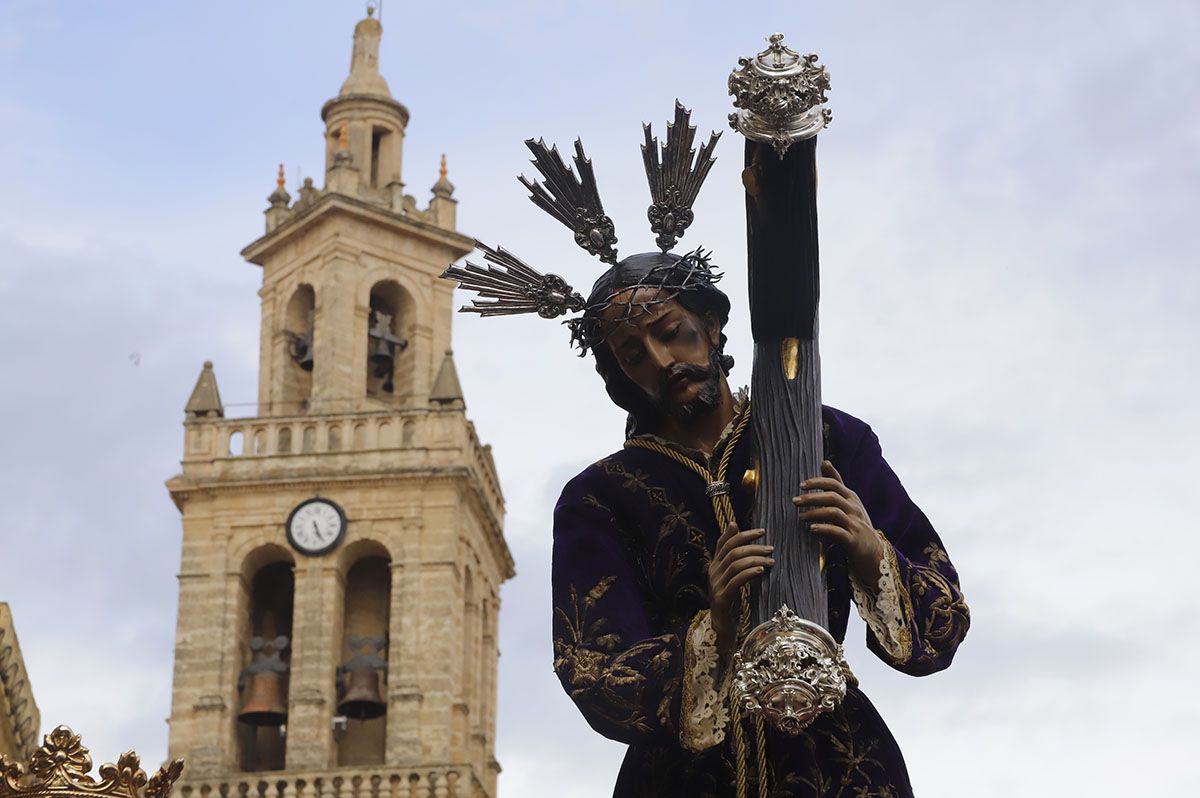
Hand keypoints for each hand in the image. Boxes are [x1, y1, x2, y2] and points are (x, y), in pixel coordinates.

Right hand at [708, 522, 772, 658]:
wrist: (722, 627)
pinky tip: (761, 571)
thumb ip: (737, 560)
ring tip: (770, 561)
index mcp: (715, 565)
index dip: (742, 534)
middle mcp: (713, 572)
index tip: (762, 531)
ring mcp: (716, 585)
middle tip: (771, 548)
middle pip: (732, 551)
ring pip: (735, 564)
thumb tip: (745, 542)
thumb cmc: (731, 600)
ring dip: (755, 559)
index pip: (725, 542)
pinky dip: (749, 573)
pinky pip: (736, 580)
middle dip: (753, 546)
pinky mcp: (721, 598)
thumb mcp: (734, 577)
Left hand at [794, 460, 883, 585]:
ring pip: (834, 512)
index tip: (801, 485)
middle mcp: (854, 508)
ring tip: (800, 517)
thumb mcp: (847, 503)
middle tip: (795, 501)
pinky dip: (823, 529)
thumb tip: (824, 461)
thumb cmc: (855, 525)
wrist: (873, 553)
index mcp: (851, 498)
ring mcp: (855, 523)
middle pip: (832, 496)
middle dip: (812, 497)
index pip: (834, 483)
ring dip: (814, 513)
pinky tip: (812, 529)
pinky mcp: (853, 539)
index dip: (818, 482)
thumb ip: (835, 485)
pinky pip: (837, 531)